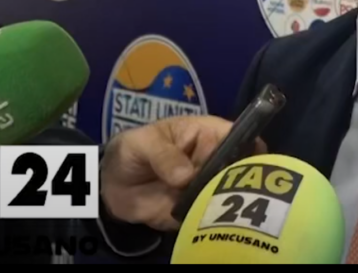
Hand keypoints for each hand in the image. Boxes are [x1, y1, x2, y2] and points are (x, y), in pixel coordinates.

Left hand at [100, 115, 265, 230]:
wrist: (112, 186)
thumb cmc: (133, 151)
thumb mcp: (142, 143)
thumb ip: (163, 154)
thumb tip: (186, 176)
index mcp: (208, 133)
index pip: (239, 136)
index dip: (246, 148)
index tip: (240, 164)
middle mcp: (216, 160)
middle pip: (242, 168)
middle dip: (237, 180)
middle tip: (220, 190)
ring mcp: (210, 186)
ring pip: (231, 195)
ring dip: (226, 203)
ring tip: (210, 206)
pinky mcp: (201, 210)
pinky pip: (213, 217)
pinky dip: (212, 222)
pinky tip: (208, 223)